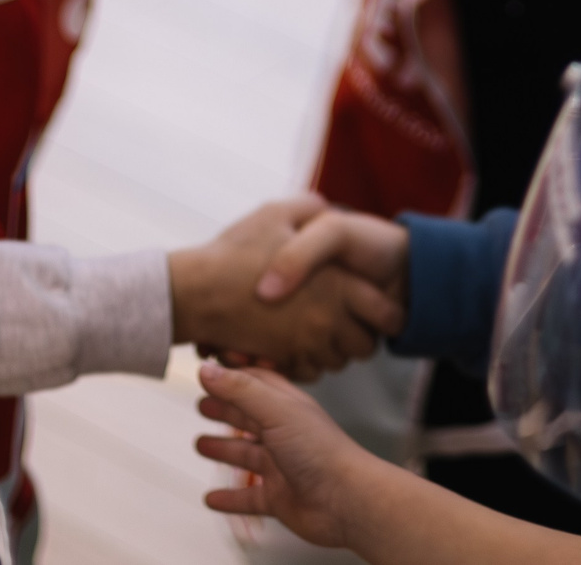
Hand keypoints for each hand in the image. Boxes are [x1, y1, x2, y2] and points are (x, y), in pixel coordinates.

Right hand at [170, 196, 402, 379]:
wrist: (193, 292)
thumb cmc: (235, 252)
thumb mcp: (276, 213)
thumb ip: (311, 208)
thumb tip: (327, 207)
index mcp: (337, 283)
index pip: (385, 312)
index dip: (387, 311)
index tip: (379, 306)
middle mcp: (327, 319)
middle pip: (366, 346)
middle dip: (362, 336)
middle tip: (350, 321)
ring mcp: (304, 345)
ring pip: (338, 362)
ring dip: (334, 350)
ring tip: (321, 330)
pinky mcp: (282, 362)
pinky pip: (309, 373)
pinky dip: (308, 363)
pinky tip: (297, 343)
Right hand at [197, 360, 388, 548]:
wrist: (346, 500)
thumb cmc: (320, 451)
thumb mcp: (276, 410)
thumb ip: (240, 390)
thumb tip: (207, 369)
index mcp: (286, 407)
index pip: (257, 384)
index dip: (233, 377)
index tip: (209, 372)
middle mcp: (284, 434)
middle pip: (249, 417)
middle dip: (226, 410)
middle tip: (202, 406)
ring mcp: (281, 467)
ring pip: (246, 455)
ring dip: (224, 450)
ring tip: (201, 445)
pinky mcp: (279, 498)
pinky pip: (249, 497)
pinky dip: (230, 498)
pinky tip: (212, 499)